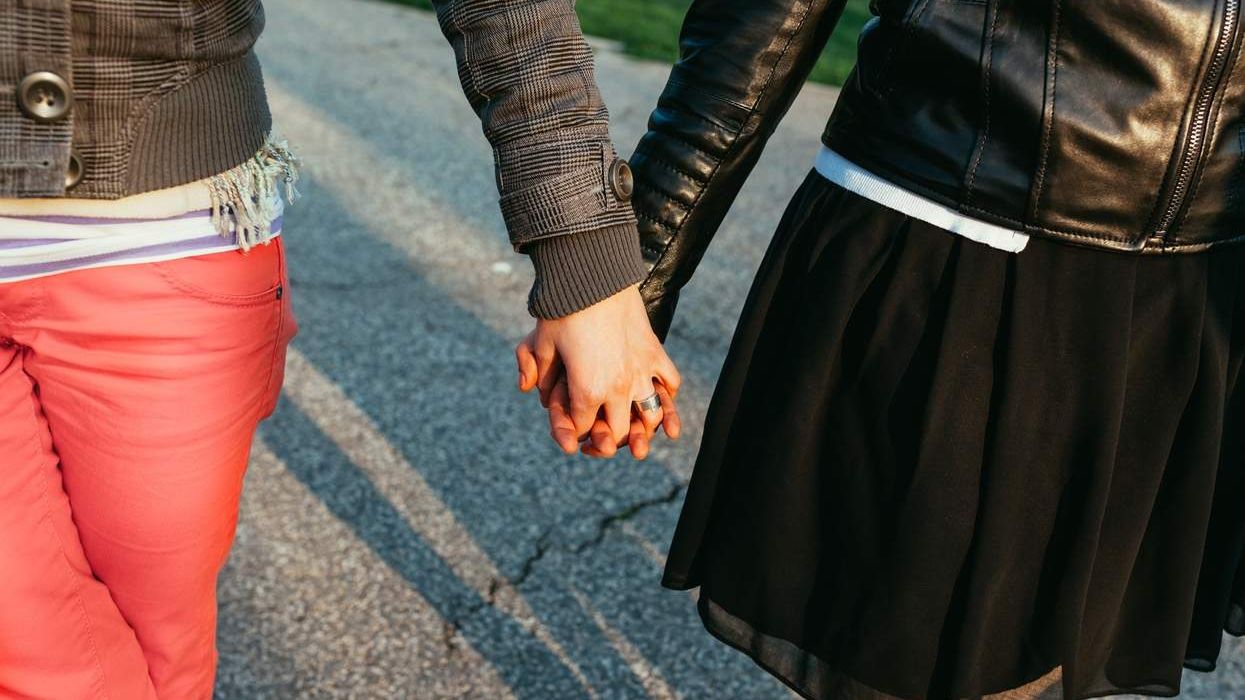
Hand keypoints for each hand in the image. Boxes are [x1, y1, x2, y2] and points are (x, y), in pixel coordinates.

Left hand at [515, 285, 681, 456]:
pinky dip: (665, 393)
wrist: (594, 275)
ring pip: (650, 416)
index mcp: (588, 391)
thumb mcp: (542, 343)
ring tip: (633, 424)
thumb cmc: (563, 309)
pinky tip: (655, 394)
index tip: (570, 425)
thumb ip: (536, 370)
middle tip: (599, 432)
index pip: (583, 429)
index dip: (573, 431)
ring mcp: (641, 371)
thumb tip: (531, 389)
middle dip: (607, 437)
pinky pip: (670, 382)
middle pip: (618, 432)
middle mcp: (619, 388)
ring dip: (642, 426)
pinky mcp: (655, 352)